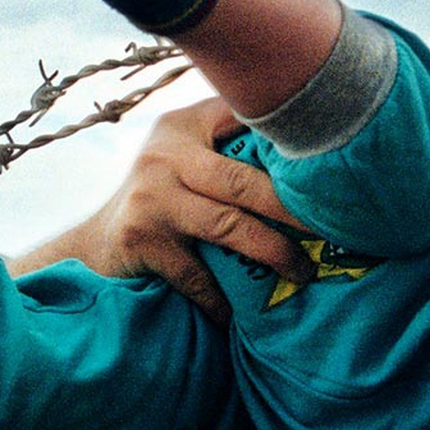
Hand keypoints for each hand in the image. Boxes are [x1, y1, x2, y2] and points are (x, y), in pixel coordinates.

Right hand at [42, 97, 312, 320]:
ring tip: (303, 272)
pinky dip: (223, 299)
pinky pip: (198, 276)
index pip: (243, 116)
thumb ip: (230, 144)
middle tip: (333, 228)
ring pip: (228, 226)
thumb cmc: (163, 199)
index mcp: (184, 125)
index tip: (333, 165)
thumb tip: (316, 154)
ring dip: (273, 252)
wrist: (96, 246)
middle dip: (293, 208)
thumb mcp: (186, 157)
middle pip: (242, 180)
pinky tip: (242, 313)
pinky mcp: (141, 240)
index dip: (288, 139)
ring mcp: (151, 197)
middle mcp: (165, 154)